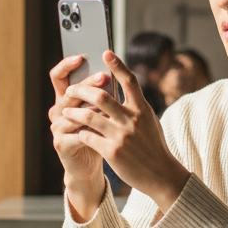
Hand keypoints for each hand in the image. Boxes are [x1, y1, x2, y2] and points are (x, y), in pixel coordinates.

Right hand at [48, 55, 106, 214]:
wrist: (90, 167)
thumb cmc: (100, 135)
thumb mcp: (103, 112)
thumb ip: (104, 95)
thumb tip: (115, 72)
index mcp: (65, 99)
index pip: (59, 76)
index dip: (66, 65)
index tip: (81, 56)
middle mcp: (57, 111)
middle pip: (69, 92)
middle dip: (88, 84)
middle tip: (105, 77)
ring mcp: (57, 128)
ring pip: (74, 112)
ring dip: (93, 106)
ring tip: (110, 101)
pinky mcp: (61, 144)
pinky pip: (78, 133)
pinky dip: (93, 129)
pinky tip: (107, 126)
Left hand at [63, 51, 189, 214]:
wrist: (161, 175)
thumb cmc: (154, 147)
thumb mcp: (150, 122)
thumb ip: (136, 107)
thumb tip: (124, 89)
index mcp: (142, 109)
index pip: (129, 81)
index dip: (117, 65)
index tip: (105, 53)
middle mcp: (132, 120)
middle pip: (101, 96)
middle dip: (81, 90)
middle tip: (71, 89)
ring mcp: (122, 136)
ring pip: (89, 116)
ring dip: (74, 112)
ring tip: (65, 111)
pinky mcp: (113, 152)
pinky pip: (88, 137)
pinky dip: (80, 133)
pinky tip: (77, 133)